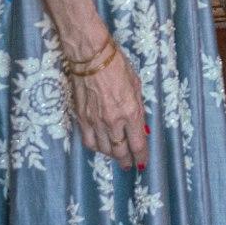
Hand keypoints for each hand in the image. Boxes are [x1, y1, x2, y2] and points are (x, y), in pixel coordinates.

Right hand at [69, 41, 148, 169]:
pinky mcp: (81, 119)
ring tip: (117, 156)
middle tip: (130, 165)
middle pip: (120, 151)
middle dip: (127, 160)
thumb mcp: (137, 86)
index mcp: (131, 112)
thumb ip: (138, 109)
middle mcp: (113, 121)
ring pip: (104, 149)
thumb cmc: (118, 67)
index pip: (138, 143)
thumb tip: (141, 127)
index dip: (141, 156)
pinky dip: (96, 147)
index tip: (143, 162)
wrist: (91, 59)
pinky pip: (88, 141)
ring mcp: (95, 122)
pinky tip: (100, 147)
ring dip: (112, 155)